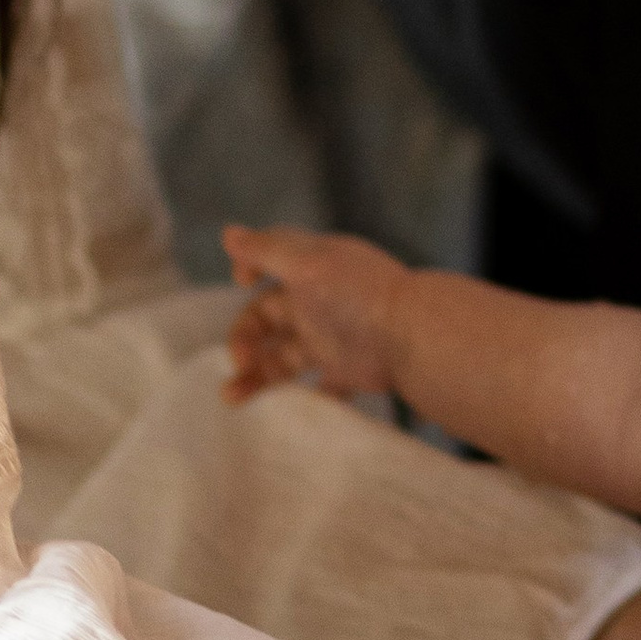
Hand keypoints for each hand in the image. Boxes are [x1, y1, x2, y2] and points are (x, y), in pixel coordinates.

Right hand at [221, 223, 409, 407]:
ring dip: (255, 376)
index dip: (250, 269)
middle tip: (239, 362)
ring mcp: (329, 337)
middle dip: (243, 340)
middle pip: (265, 320)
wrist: (413, 338)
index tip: (241, 282)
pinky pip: (317, 387)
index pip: (271, 263)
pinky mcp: (345, 369)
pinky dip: (300, 399)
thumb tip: (228, 232)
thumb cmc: (358, 295)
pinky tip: (285, 407)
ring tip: (231, 397)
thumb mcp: (307, 264)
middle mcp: (317, 302)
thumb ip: (268, 251)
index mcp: (310, 269)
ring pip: (280, 358)